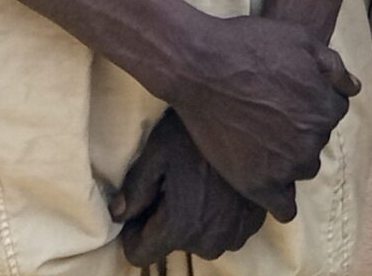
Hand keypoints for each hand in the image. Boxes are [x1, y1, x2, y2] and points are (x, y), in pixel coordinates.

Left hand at [112, 112, 263, 265]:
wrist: (250, 118)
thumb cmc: (196, 132)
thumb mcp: (157, 153)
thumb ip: (135, 190)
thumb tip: (118, 215)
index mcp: (180, 226)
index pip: (140, 253)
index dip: (133, 232)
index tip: (140, 207)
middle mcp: (209, 240)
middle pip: (172, 245)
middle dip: (165, 222)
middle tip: (170, 185)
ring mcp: (234, 235)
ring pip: (199, 241)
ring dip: (192, 221)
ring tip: (195, 183)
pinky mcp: (253, 224)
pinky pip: (224, 232)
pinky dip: (216, 217)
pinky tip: (217, 187)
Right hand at [165, 15, 357, 218]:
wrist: (198, 65)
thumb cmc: (247, 46)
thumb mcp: (299, 38)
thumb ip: (332, 65)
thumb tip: (353, 88)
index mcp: (325, 106)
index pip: (333, 110)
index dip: (310, 99)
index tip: (287, 94)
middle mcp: (312, 139)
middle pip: (317, 140)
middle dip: (300, 127)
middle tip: (268, 112)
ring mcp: (286, 165)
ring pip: (303, 169)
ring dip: (289, 157)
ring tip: (259, 137)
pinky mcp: (258, 184)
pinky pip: (284, 209)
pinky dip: (280, 198)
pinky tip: (266, 180)